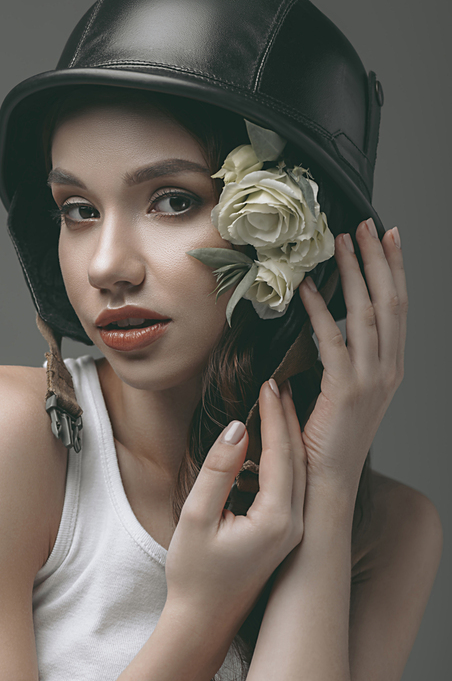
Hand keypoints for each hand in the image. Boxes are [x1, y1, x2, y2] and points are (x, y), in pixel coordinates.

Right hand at [165, 380, 305, 633]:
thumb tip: (238, 427)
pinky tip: (274, 439)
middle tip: (278, 382)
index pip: (283, 453)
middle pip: (299, 458)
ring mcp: (292, 530)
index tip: (268, 382)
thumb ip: (218, 469)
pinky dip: (286, 455)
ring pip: (300, 470)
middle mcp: (294, 524)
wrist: (203, 621)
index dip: (275, 415)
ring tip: (280, 402)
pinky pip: (292, 484)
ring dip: (290, 435)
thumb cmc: (194, 575)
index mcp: (278, 519)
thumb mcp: (196, 516)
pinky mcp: (285, 532)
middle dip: (288, 418)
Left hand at [298, 219, 406, 493]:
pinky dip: (321, 311)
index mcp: (392, 366)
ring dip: (353, 273)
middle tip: (366, 224)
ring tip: (339, 242)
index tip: (389, 236)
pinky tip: (308, 288)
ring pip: (367, 314)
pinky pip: (332, 340)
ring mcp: (371, 381)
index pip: (399, 307)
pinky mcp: (345, 391)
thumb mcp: (345, 389)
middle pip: (389, 302)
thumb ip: (342, 356)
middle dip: (378, 259)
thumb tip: (324, 319)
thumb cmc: (329, 436)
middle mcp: (389, 369)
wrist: (328, 481)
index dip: (395, 269)